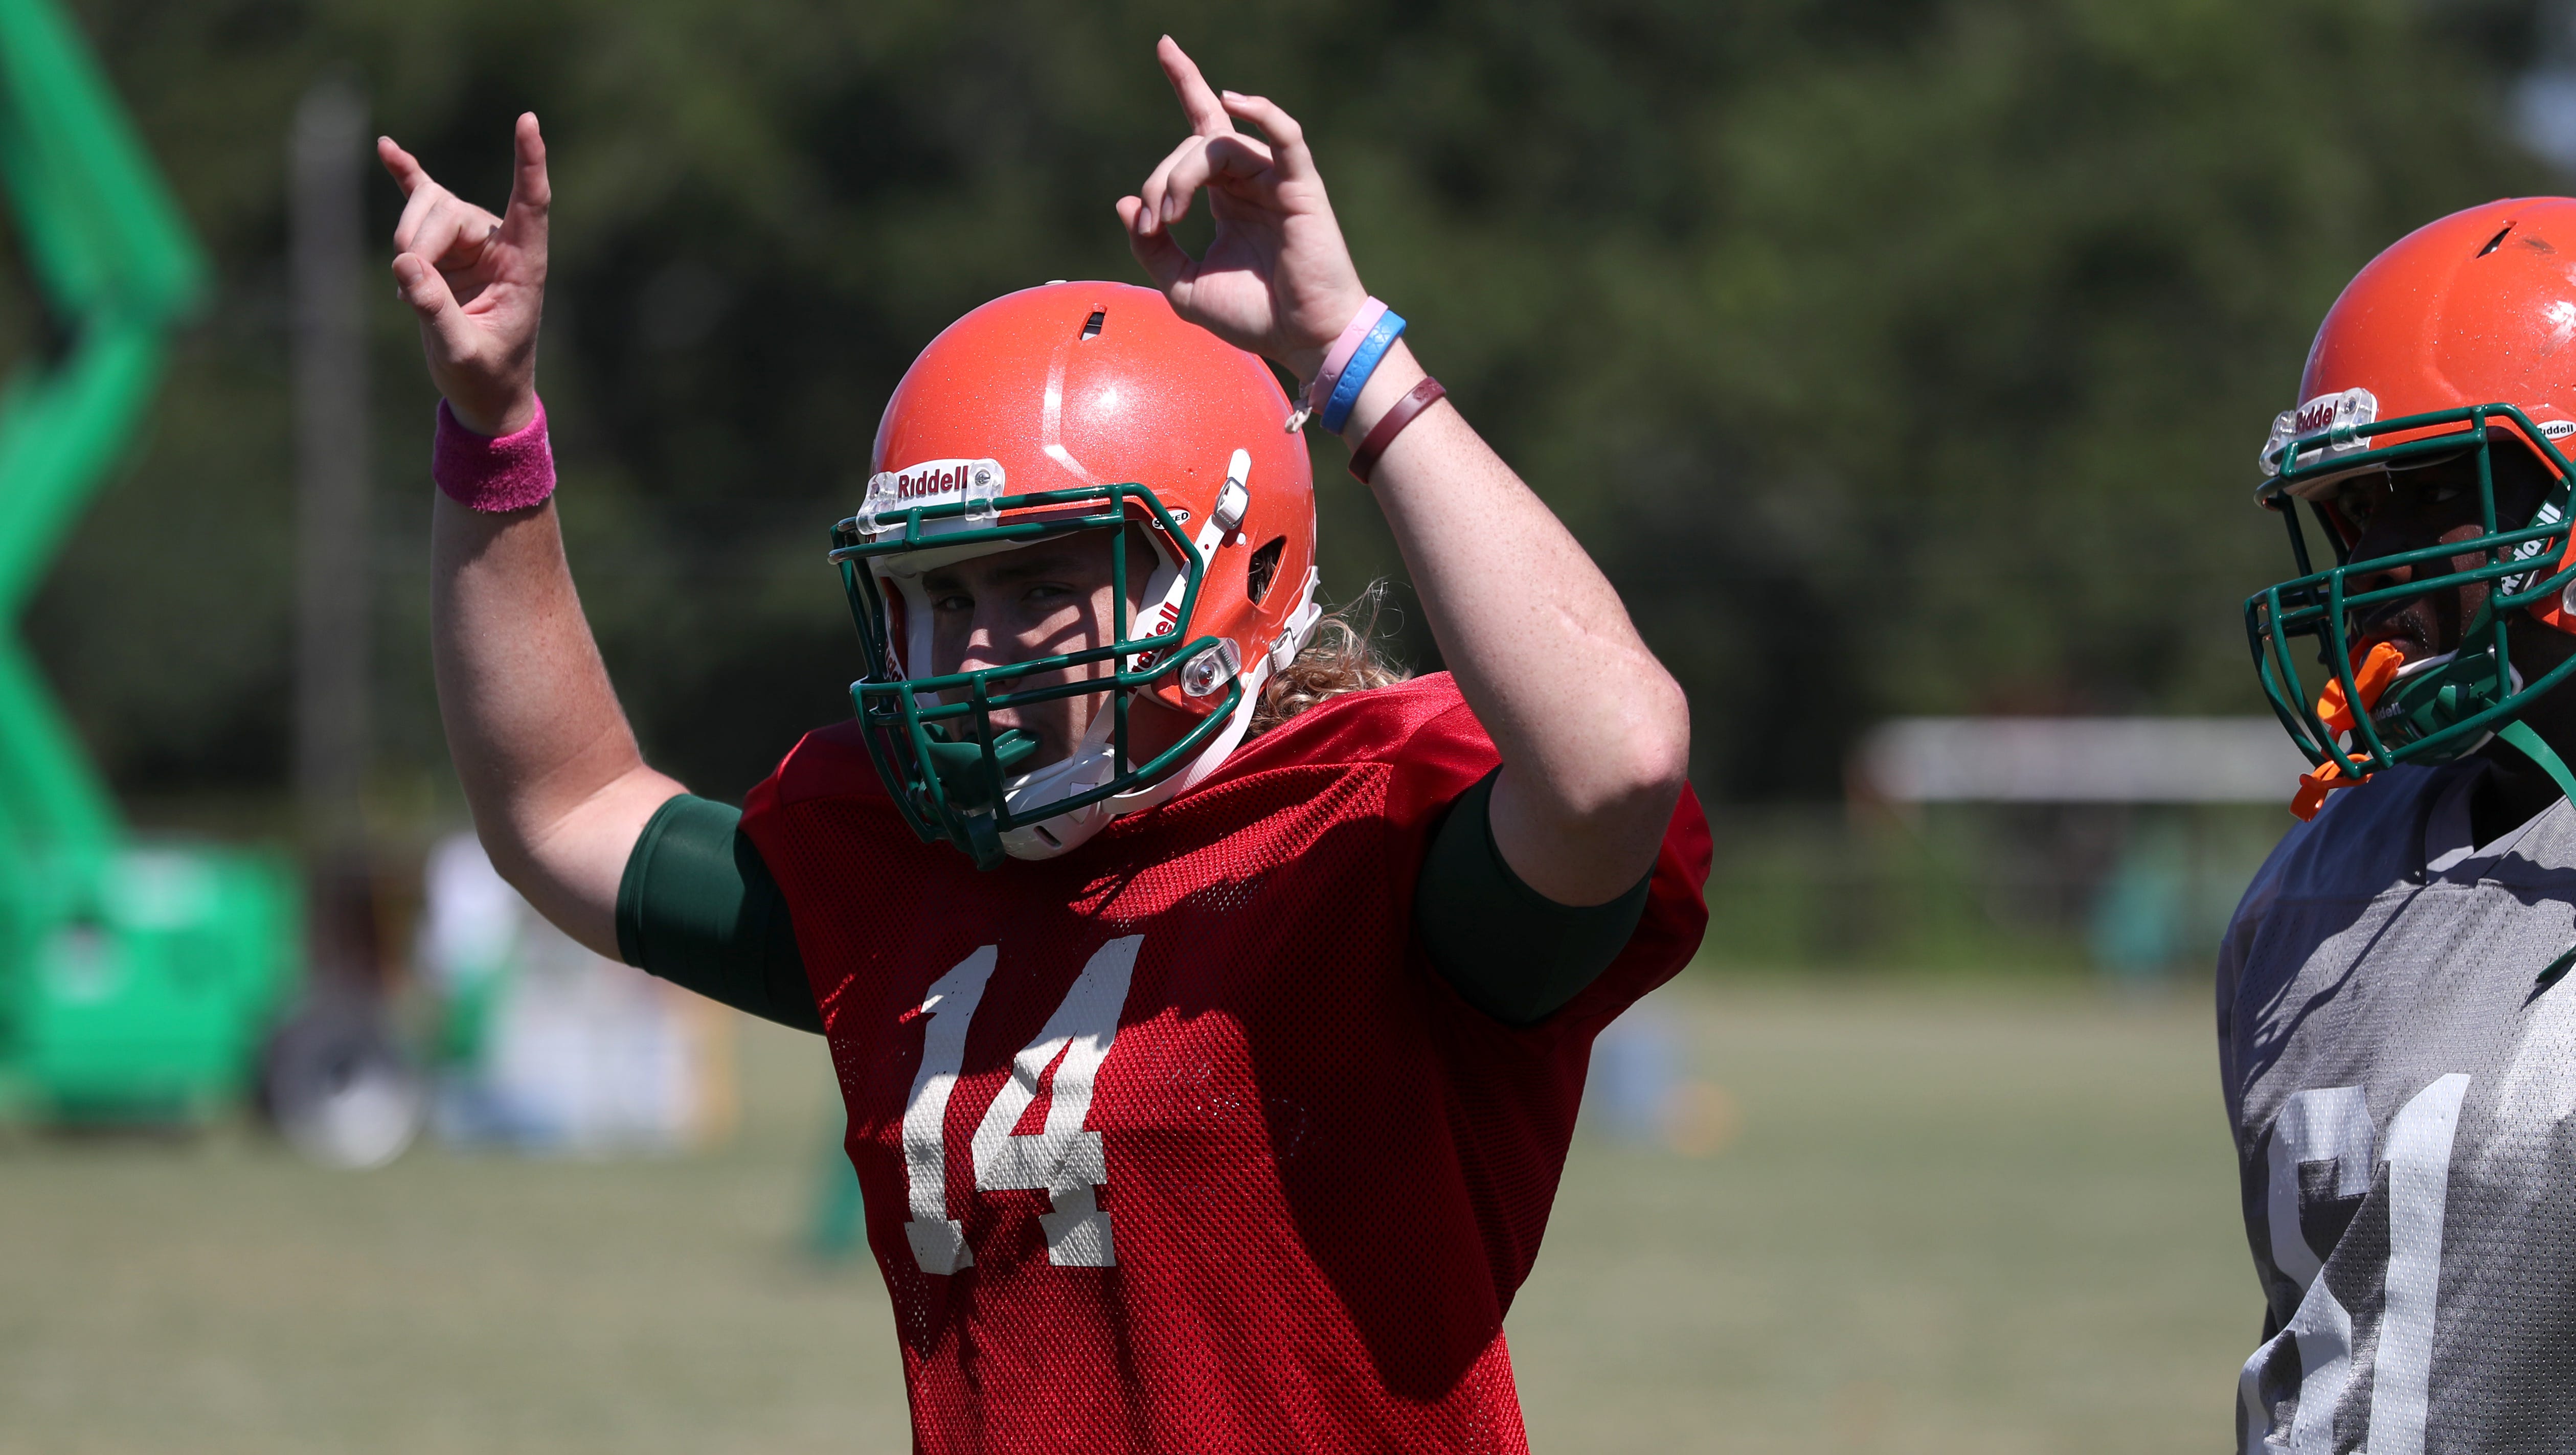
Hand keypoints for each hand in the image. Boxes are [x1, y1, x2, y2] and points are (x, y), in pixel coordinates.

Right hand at [381, 114, 549, 435]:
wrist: (483, 391)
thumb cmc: (484, 375)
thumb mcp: (461, 351)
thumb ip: (437, 311)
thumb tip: (407, 265)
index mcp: (524, 264)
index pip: (531, 202)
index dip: (530, 163)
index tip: (528, 122)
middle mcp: (500, 243)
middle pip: (449, 211)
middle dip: (418, 241)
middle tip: (409, 287)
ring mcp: (471, 239)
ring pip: (427, 210)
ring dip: (407, 241)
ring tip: (408, 289)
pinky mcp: (444, 244)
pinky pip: (423, 199)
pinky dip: (405, 176)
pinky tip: (387, 148)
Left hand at [1119, 38, 1368, 384]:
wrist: (1302, 342)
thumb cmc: (1254, 318)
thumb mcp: (1184, 288)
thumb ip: (1153, 248)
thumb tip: (1127, 203)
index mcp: (1227, 197)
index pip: (1202, 129)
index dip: (1186, 84)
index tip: (1165, 46)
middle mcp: (1251, 181)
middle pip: (1194, 145)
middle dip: (1162, 176)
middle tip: (1155, 221)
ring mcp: (1277, 180)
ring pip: (1220, 145)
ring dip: (1182, 173)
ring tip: (1171, 213)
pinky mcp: (1302, 187)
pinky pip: (1284, 136)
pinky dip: (1261, 113)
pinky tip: (1231, 101)